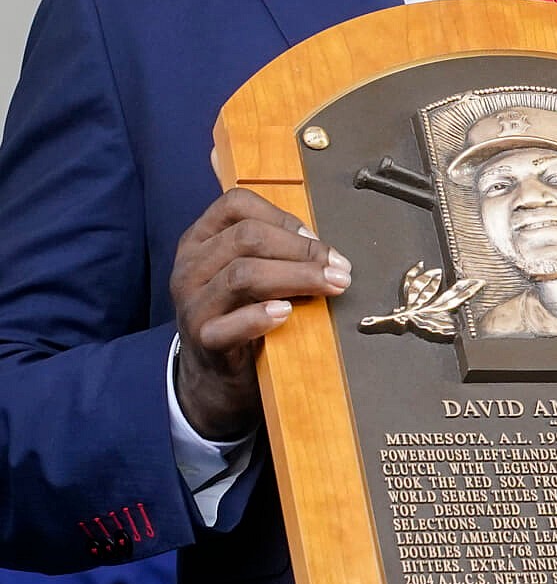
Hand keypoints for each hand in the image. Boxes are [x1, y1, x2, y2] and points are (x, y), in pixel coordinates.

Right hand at [170, 188, 350, 439]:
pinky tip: (287, 313)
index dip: (282, 216)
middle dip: (301, 249)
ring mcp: (192, 304)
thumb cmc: (238, 314)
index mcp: (200, 240)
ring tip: (330, 286)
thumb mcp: (247, 275)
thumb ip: (274, 253)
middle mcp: (190, 267)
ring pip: (243, 275)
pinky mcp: (202, 341)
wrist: (213, 378)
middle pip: (246, 238)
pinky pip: (230, 325)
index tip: (315, 238)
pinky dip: (261, 316)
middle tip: (340, 268)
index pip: (236, 205)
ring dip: (296, 277)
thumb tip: (322, 248)